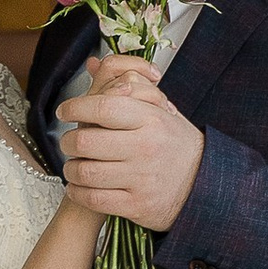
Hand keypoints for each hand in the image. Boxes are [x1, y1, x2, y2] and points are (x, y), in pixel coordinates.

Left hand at [58, 54, 204, 235]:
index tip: (64, 110)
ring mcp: (141, 179)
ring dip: (70, 168)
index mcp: (152, 119)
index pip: (103, 108)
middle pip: (87, 141)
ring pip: (85, 172)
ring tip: (73, 164)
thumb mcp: (160, 109)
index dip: (76, 108)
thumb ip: (128, 85)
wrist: (203, 185)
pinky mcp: (137, 206)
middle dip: (68, 141)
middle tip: (68, 141)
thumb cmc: (174, 143)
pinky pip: (94, 199)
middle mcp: (146, 148)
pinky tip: (78, 186)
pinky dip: (78, 192)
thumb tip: (92, 63)